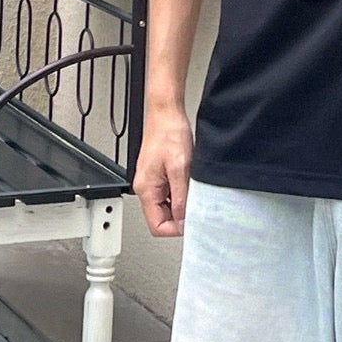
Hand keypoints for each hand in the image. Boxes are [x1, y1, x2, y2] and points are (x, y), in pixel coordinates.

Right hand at [133, 105, 193, 236]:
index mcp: (146, 190)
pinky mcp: (158, 174)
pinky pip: (169, 193)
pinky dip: (180, 191)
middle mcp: (145, 187)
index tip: (192, 221)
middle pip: (162, 217)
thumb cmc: (169, 133)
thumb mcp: (180, 168)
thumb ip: (181, 197)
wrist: (166, 113)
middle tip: (196, 202)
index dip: (177, 228)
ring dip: (181, 202)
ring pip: (166, 206)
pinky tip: (188, 180)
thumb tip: (184, 220)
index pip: (157, 226)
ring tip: (192, 186)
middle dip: (180, 214)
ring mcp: (151, 181)